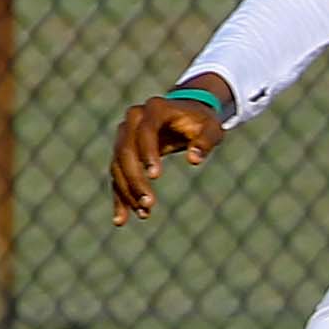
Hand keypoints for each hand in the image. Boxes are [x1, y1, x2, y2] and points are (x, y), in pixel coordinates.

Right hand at [109, 83, 228, 225]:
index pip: (145, 132)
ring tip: (143, 213)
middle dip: (135, 179)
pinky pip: (117, 176)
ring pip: (118, 166)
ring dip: (127, 191)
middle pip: (126, 151)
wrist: (186, 113)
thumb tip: (193, 160)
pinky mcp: (122, 152)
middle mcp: (133, 120)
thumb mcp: (211, 128)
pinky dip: (120, 197)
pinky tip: (121, 219)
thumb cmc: (201, 122)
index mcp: (155, 109)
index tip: (155, 176)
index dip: (147, 153)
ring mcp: (124, 136)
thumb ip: (205, 141)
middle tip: (149, 203)